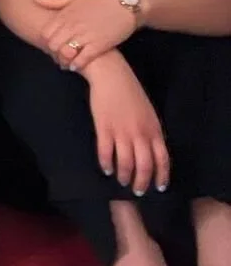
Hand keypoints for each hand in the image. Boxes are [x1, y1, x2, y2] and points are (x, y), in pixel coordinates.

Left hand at [35, 0, 137, 72]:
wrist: (124, 5)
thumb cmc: (98, 2)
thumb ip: (54, 1)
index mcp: (65, 15)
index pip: (46, 33)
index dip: (47, 41)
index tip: (51, 45)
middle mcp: (73, 26)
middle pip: (54, 44)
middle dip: (54, 52)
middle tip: (58, 57)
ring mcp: (85, 36)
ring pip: (66, 53)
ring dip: (64, 60)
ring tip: (66, 63)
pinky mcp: (99, 45)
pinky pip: (83, 59)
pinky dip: (77, 65)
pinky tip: (76, 67)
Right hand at [82, 53, 168, 194]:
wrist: (111, 75)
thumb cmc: (130, 92)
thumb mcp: (148, 113)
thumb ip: (151, 132)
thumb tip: (150, 152)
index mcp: (154, 130)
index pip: (162, 160)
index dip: (161, 176)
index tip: (158, 187)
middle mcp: (140, 134)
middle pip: (144, 165)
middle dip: (141, 181)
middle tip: (137, 190)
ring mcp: (121, 131)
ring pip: (126, 162)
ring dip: (124, 175)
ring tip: (122, 181)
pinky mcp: (103, 128)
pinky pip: (106, 151)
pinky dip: (106, 163)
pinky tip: (106, 169)